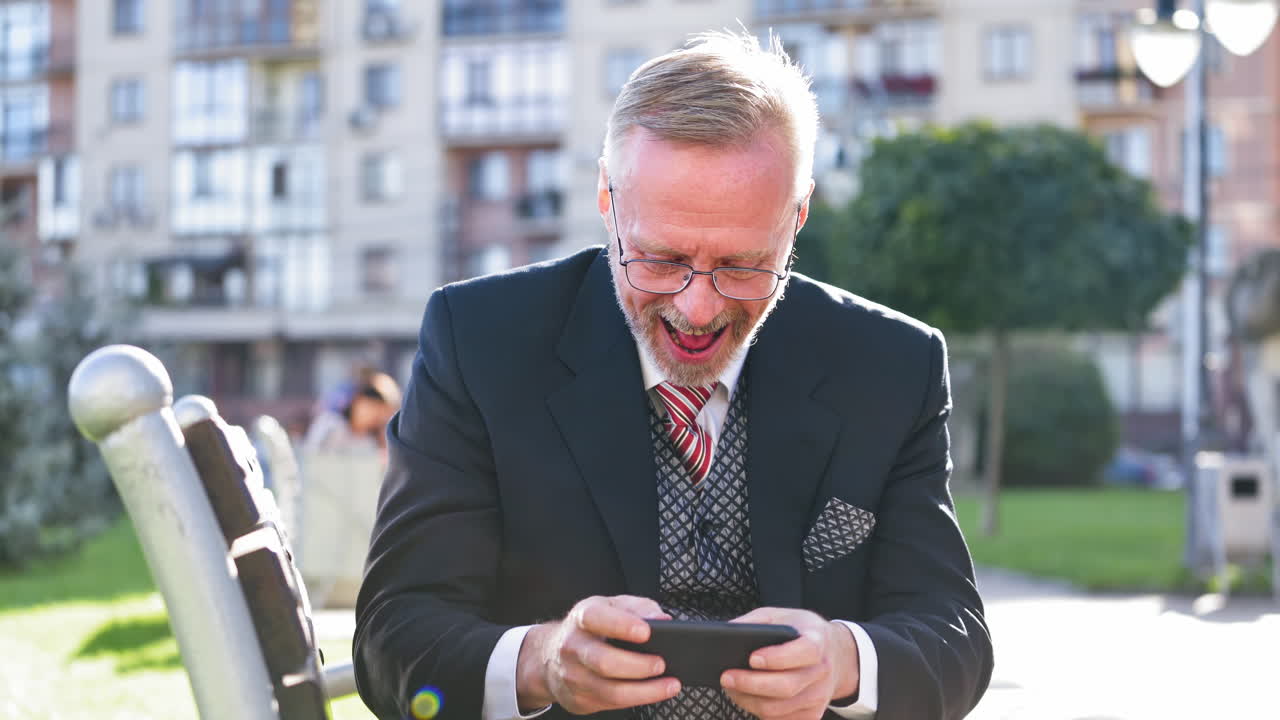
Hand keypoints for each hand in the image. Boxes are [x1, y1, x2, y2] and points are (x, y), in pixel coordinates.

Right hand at [516, 595, 681, 713]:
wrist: (553, 654)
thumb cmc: (593, 628)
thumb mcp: (613, 607)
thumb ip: (639, 608)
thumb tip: (662, 619)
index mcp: (582, 617)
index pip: (596, 618)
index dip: (622, 625)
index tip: (646, 631)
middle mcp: (572, 646)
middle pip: (604, 661)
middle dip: (638, 665)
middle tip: (661, 663)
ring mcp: (572, 676)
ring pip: (610, 690)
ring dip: (645, 691)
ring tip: (669, 685)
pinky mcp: (578, 699)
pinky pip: (611, 704)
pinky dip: (638, 699)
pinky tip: (655, 693)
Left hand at [720, 607, 859, 719]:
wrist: (834, 653)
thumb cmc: (801, 632)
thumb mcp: (780, 616)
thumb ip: (755, 622)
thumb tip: (726, 634)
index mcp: (817, 641)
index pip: (804, 651)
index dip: (777, 658)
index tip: (752, 658)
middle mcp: (822, 671)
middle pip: (787, 686)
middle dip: (751, 684)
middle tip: (727, 678)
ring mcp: (819, 696)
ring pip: (779, 708)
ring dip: (749, 701)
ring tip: (731, 688)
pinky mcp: (812, 714)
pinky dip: (760, 713)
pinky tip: (748, 699)